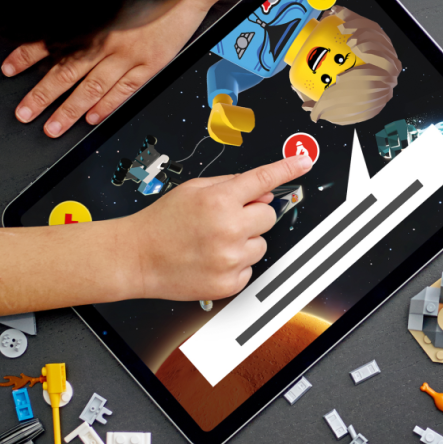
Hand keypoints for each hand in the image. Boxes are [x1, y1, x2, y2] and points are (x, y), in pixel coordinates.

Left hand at [2, 0, 237, 137]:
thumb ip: (83, 7)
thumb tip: (54, 15)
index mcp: (93, 21)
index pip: (51, 41)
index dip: (27, 56)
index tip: (9, 69)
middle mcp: (106, 41)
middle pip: (66, 73)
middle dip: (42, 95)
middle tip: (24, 114)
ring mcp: (128, 55)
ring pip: (92, 87)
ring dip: (69, 110)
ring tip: (52, 127)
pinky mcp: (150, 64)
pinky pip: (124, 90)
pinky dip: (107, 105)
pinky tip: (92, 118)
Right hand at [127, 153, 310, 301]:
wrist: (137, 257)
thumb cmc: (162, 223)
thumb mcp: (193, 189)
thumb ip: (231, 185)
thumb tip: (263, 191)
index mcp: (218, 201)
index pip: (262, 180)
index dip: (287, 168)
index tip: (304, 161)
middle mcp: (228, 229)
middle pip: (268, 215)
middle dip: (252, 215)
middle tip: (225, 220)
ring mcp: (230, 259)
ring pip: (262, 244)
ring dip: (245, 242)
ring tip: (214, 242)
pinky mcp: (229, 282)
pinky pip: (250, 268)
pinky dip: (236, 264)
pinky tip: (212, 259)